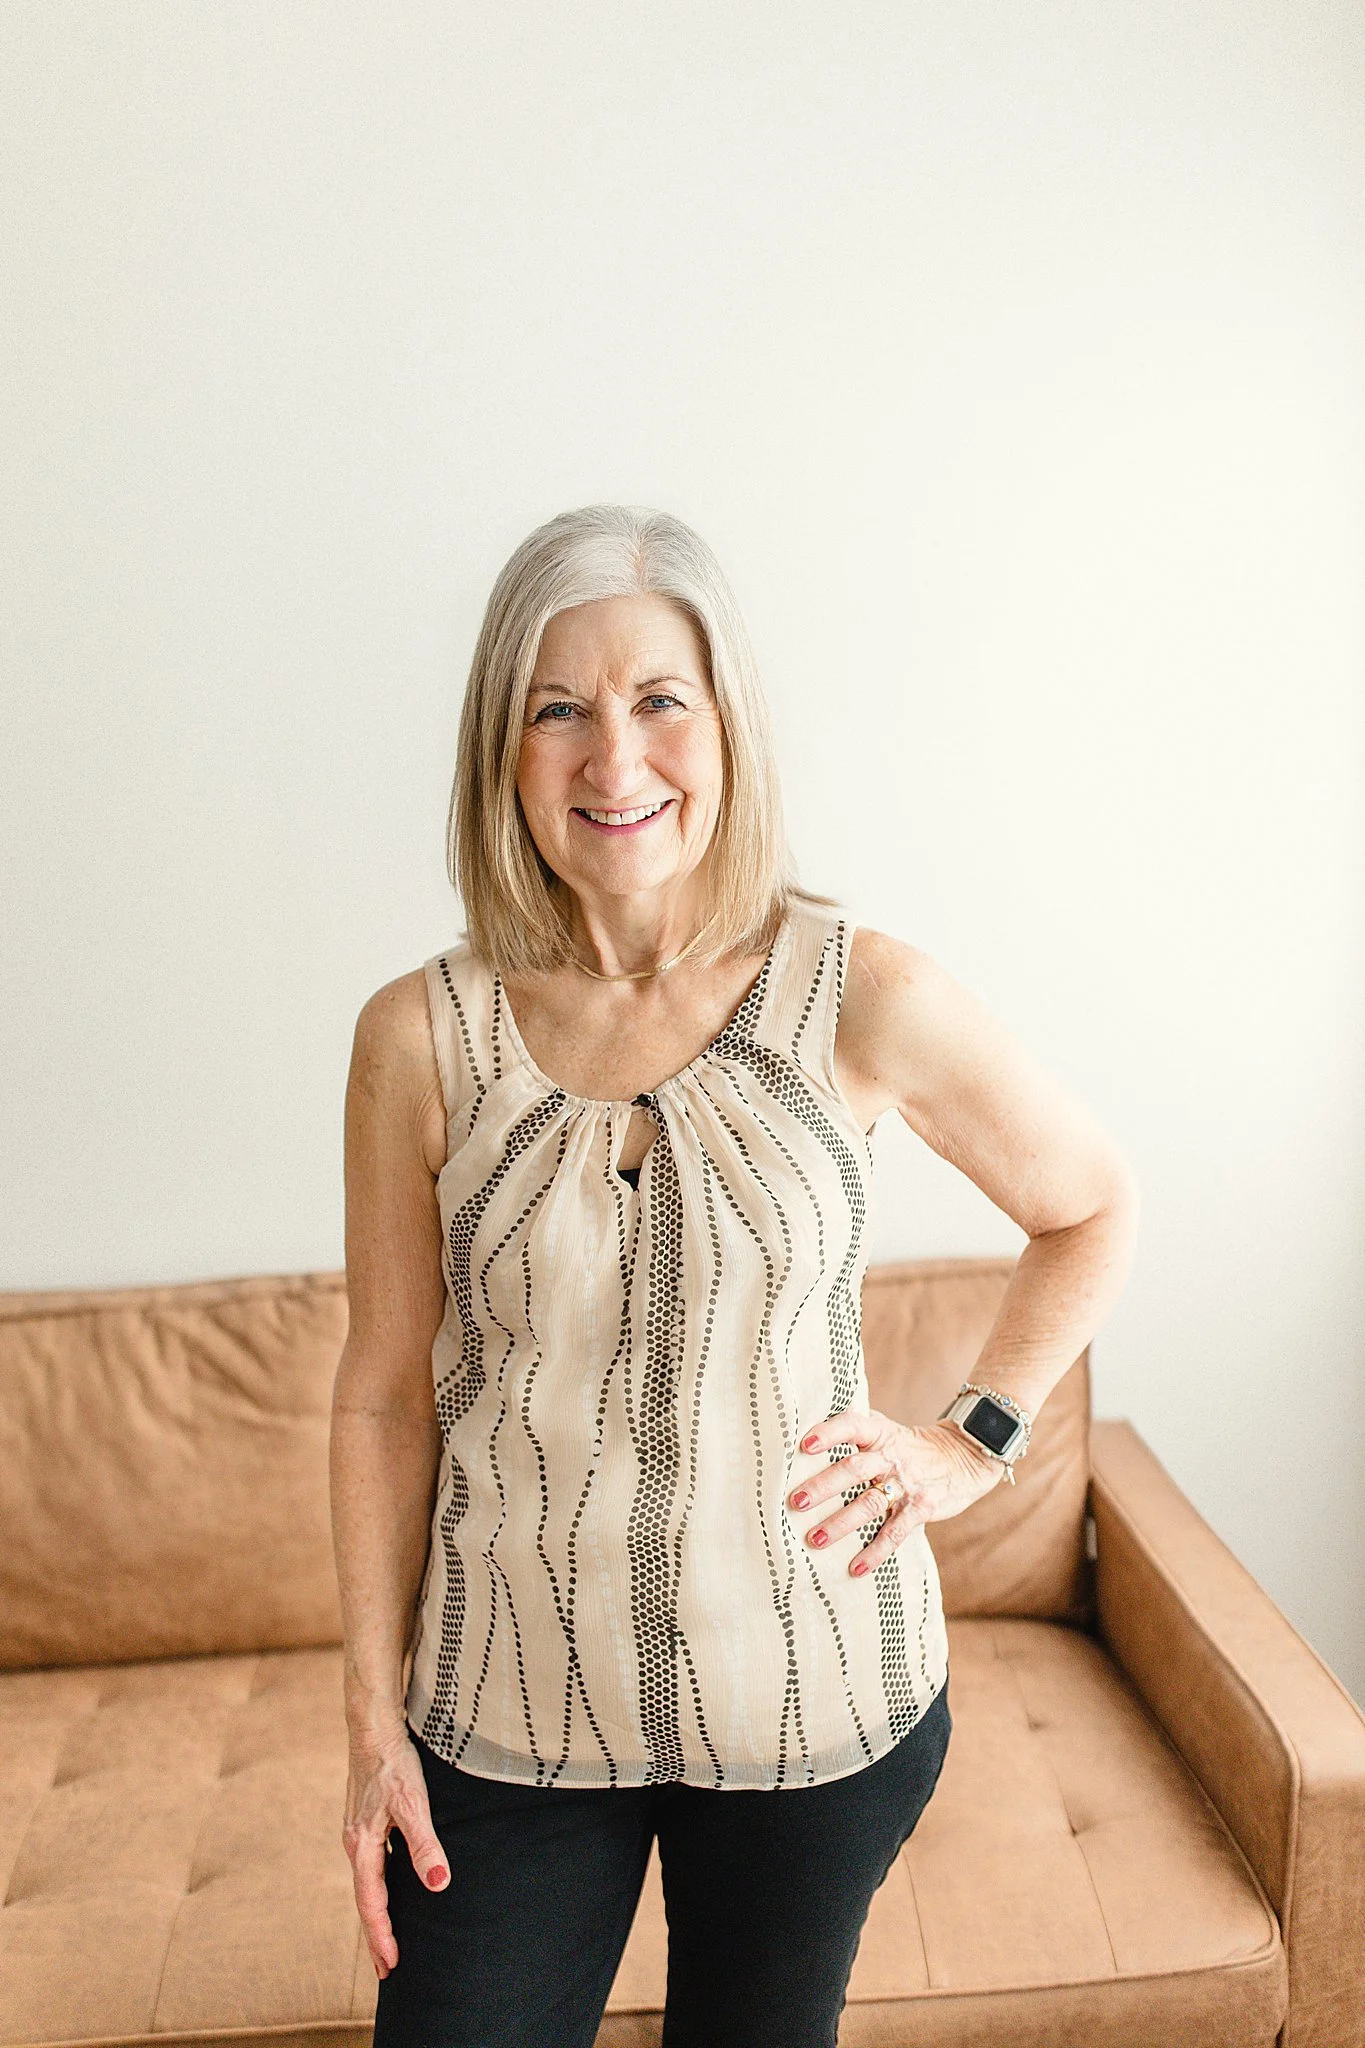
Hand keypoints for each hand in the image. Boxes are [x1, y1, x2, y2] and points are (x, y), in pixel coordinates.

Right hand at [341, 1720, 450, 1977]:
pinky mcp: (368, 1820)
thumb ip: (425, 1845)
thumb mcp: (413, 1804)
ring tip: (389, 1938)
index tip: (391, 1966)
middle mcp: (356, 1843)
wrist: (374, 1728)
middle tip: (387, 1970)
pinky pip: (374, 1865)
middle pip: (366, 1899)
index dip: (381, 1936)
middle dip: (376, 1934)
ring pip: (369, 1882)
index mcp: (362, 1846)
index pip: (372, 1904)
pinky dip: (382, 1887)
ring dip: (379, 1912)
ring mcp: (360, 1832)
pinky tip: (394, 1889)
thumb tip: (438, 1886)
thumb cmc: (393, 1764)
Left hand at [787, 1408, 1004, 1577]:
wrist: (964, 1456)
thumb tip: (808, 1426)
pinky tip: (855, 1568)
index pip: (851, 1426)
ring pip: (870, 1504)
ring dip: (841, 1524)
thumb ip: (856, 1428)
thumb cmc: (911, 1445)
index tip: (803, 1445)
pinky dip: (875, 1552)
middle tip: (796, 1502)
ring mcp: (907, 1484)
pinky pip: (895, 1533)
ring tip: (815, 1539)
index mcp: (879, 1433)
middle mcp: (892, 1457)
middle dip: (823, 1486)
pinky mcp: (921, 1509)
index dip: (828, 1433)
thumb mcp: (887, 1429)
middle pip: (854, 1468)